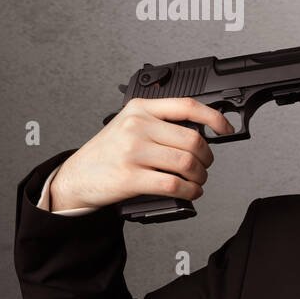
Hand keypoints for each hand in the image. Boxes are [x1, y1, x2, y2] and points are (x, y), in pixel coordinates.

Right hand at [48, 98, 235, 211]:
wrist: (74, 177)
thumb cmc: (106, 153)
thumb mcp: (128, 125)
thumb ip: (159, 122)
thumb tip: (201, 131)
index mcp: (139, 108)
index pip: (187, 106)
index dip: (214, 117)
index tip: (225, 129)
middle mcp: (136, 126)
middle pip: (193, 140)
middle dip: (207, 158)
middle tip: (204, 166)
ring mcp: (132, 151)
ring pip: (187, 163)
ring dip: (200, 177)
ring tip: (197, 181)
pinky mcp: (130, 177)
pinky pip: (174, 184)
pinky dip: (190, 191)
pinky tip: (191, 192)